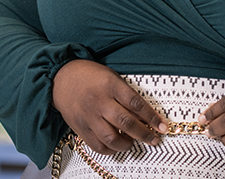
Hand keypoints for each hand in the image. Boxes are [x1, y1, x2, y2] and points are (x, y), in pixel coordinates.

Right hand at [52, 60, 167, 154]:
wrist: (62, 78)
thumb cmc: (90, 75)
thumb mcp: (112, 76)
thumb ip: (126, 94)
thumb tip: (143, 114)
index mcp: (111, 85)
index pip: (136, 103)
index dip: (151, 117)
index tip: (163, 126)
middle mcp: (100, 102)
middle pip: (126, 123)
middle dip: (144, 134)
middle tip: (155, 139)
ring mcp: (89, 117)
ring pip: (112, 138)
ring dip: (127, 144)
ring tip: (134, 142)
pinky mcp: (80, 128)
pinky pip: (97, 145)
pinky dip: (110, 149)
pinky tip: (117, 146)